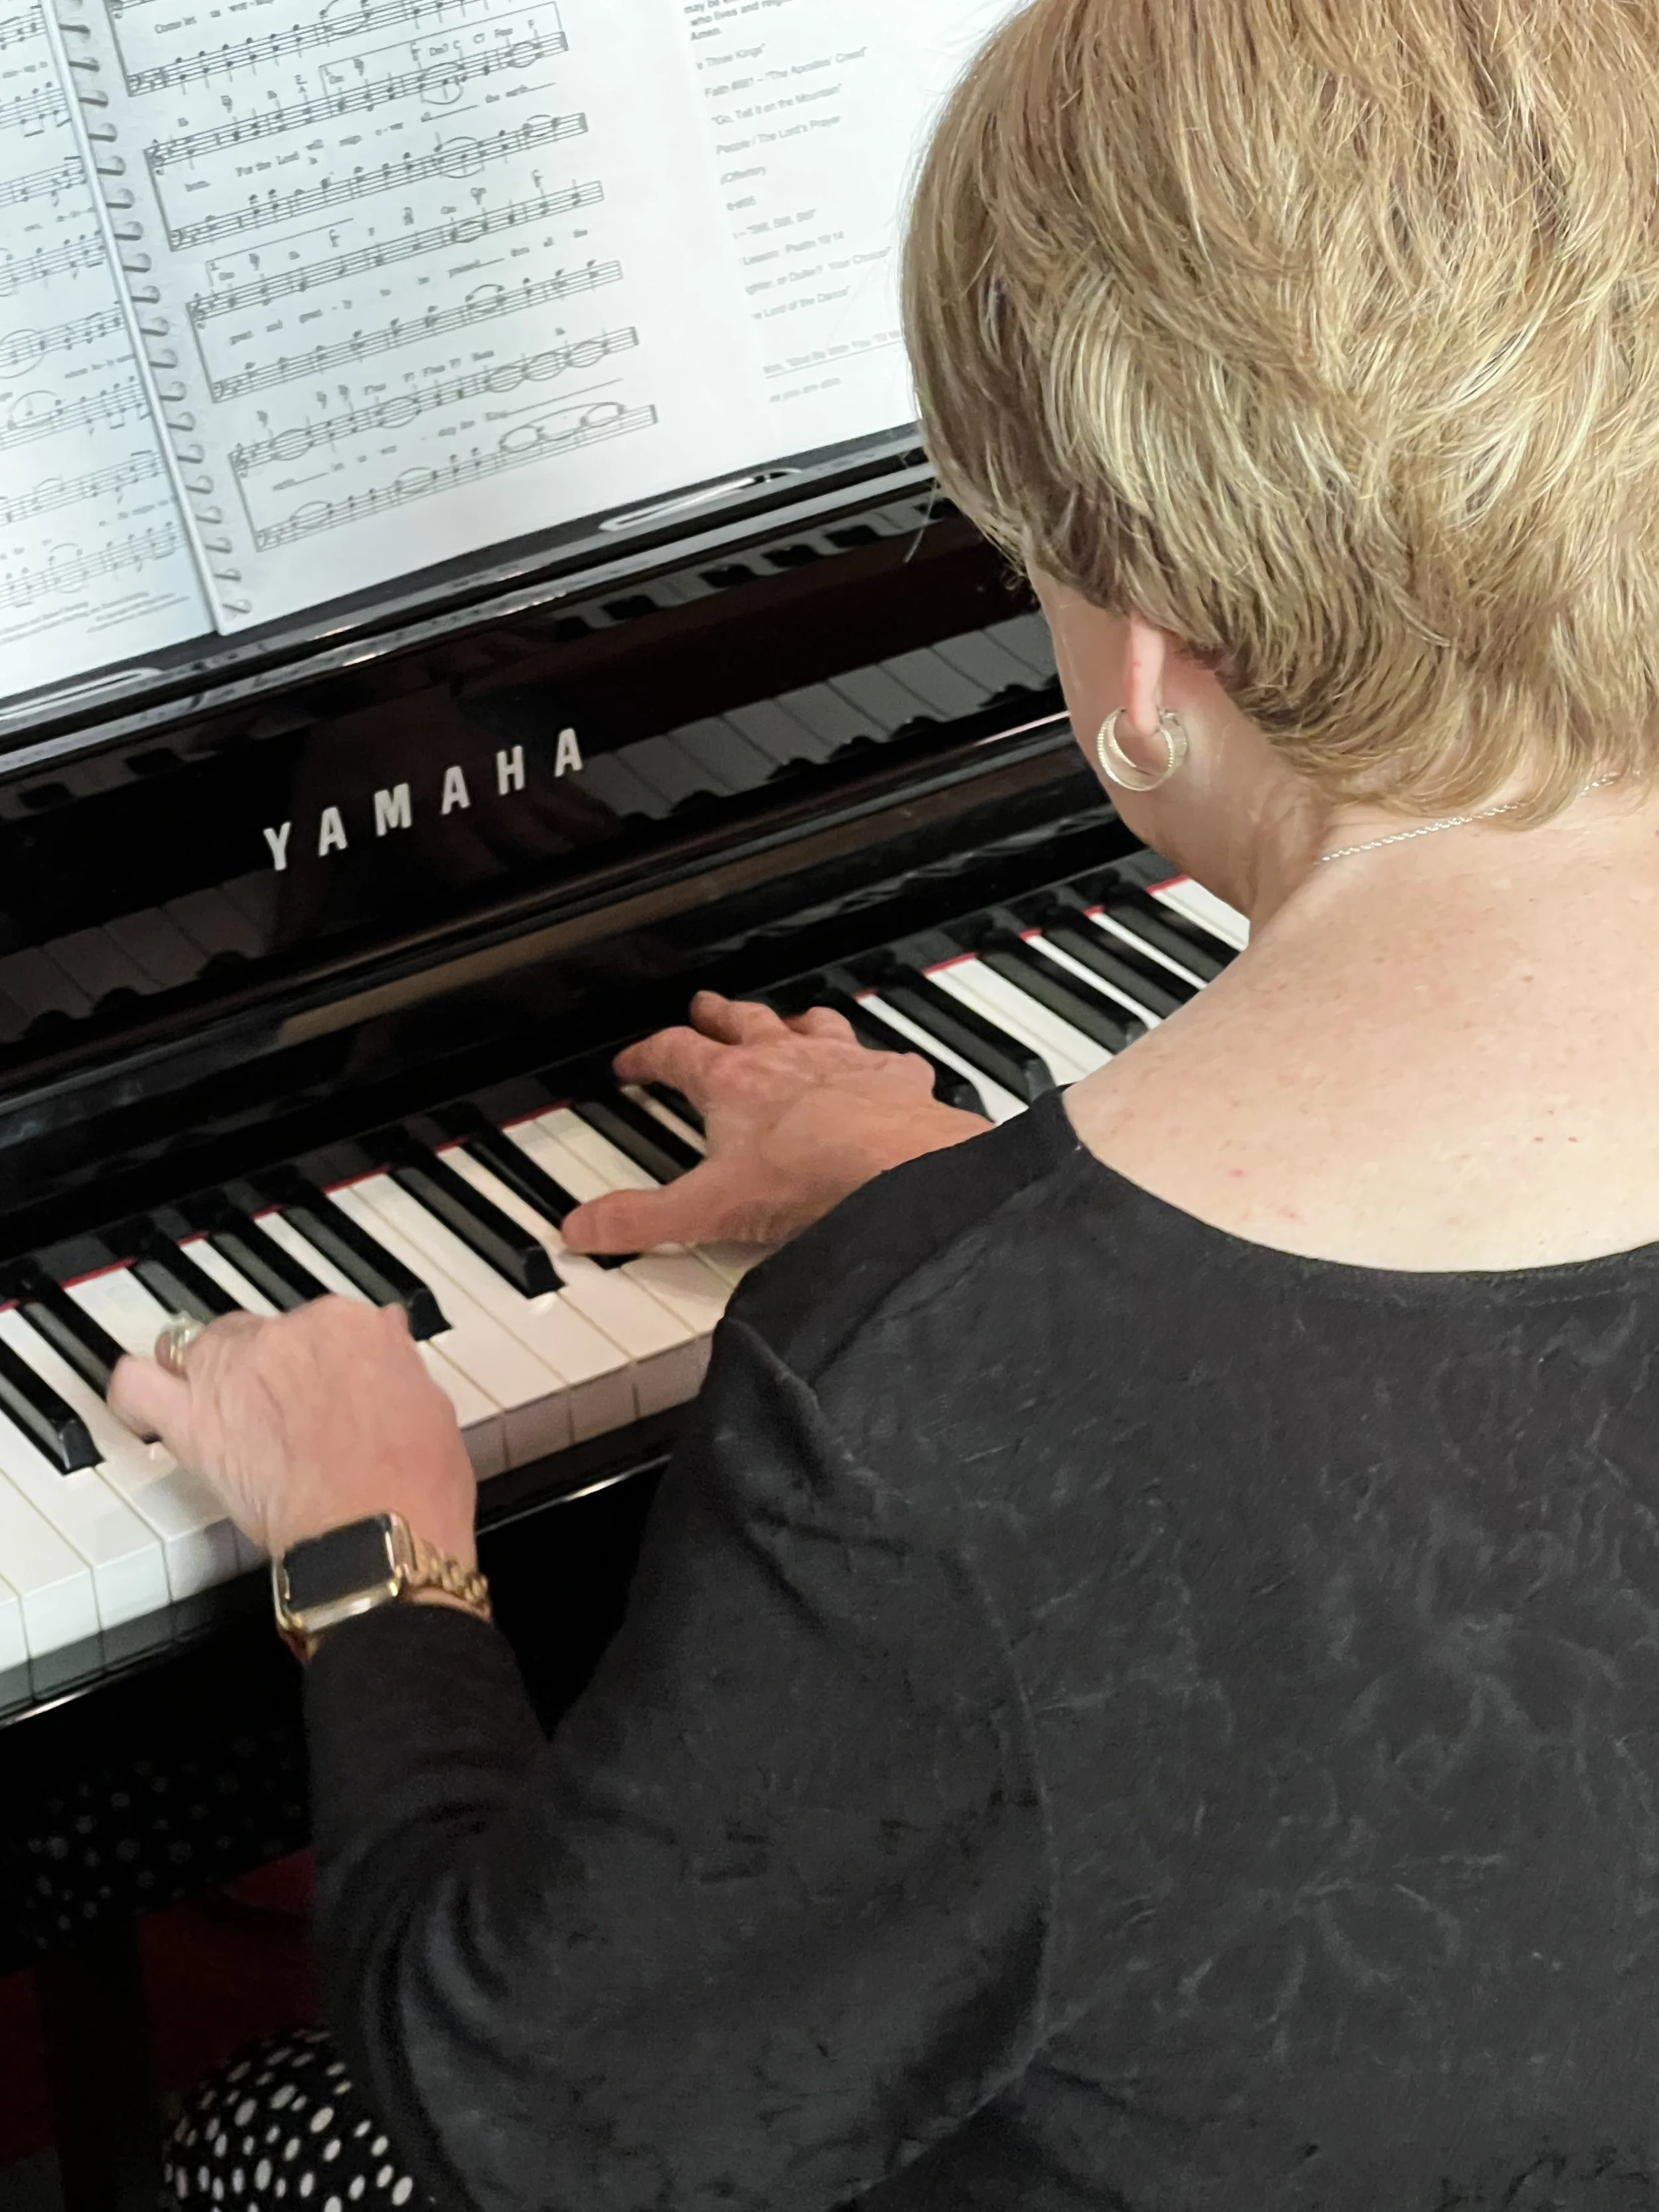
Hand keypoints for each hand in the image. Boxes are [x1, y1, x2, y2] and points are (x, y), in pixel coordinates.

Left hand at [107, 1298, 476, 1563]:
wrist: (378, 1533)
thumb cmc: (413, 1482)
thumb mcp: (430, 1403)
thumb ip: (394, 1362)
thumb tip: (386, 1339)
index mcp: (349, 1323)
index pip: (321, 1322)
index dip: (323, 1359)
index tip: (330, 1385)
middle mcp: (286, 1334)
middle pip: (256, 1332)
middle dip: (266, 1365)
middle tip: (282, 1410)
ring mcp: (234, 1372)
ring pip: (195, 1346)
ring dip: (206, 1372)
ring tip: (220, 1406)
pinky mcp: (194, 1420)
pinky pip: (138, 1385)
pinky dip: (139, 1390)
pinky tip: (150, 1403)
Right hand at [561, 990, 989, 1252]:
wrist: (899, 1174)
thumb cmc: (810, 1180)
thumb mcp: (708, 1210)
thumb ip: (641, 1220)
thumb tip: (582, 1230)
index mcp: (731, 1083)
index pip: (674, 1052)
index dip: (647, 1054)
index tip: (633, 1061)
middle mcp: (785, 1058)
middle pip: (741, 1021)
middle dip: (717, 1014)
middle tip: (705, 1008)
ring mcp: (843, 1062)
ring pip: (811, 1023)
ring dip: (795, 1021)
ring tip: (789, 1021)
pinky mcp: (894, 1079)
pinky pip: (884, 1057)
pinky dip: (877, 1060)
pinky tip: (881, 1066)